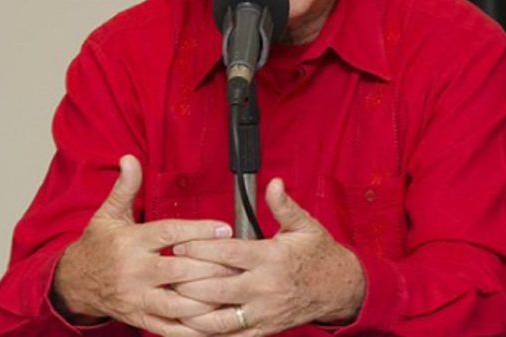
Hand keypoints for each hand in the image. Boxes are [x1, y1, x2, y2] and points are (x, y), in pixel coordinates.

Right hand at [52, 155, 238, 336]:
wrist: (74, 283)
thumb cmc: (98, 246)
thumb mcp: (108, 214)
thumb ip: (126, 188)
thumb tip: (130, 159)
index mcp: (131, 243)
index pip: (169, 234)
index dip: (198, 231)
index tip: (224, 228)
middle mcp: (135, 272)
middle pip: (179, 271)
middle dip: (210, 268)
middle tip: (238, 263)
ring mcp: (138, 298)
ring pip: (177, 303)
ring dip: (206, 300)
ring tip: (232, 293)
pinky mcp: (140, 318)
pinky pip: (170, 327)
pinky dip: (192, 328)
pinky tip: (214, 322)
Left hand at [171, 178, 365, 335]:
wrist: (340, 288)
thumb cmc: (319, 255)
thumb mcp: (305, 225)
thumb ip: (284, 205)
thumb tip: (273, 183)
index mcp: (271, 258)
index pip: (227, 254)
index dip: (199, 249)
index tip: (178, 244)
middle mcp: (264, 287)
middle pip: (216, 288)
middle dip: (187, 281)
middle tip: (165, 273)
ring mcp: (263, 312)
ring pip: (219, 319)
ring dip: (192, 312)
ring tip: (171, 302)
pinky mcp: (264, 329)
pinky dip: (209, 335)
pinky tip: (191, 328)